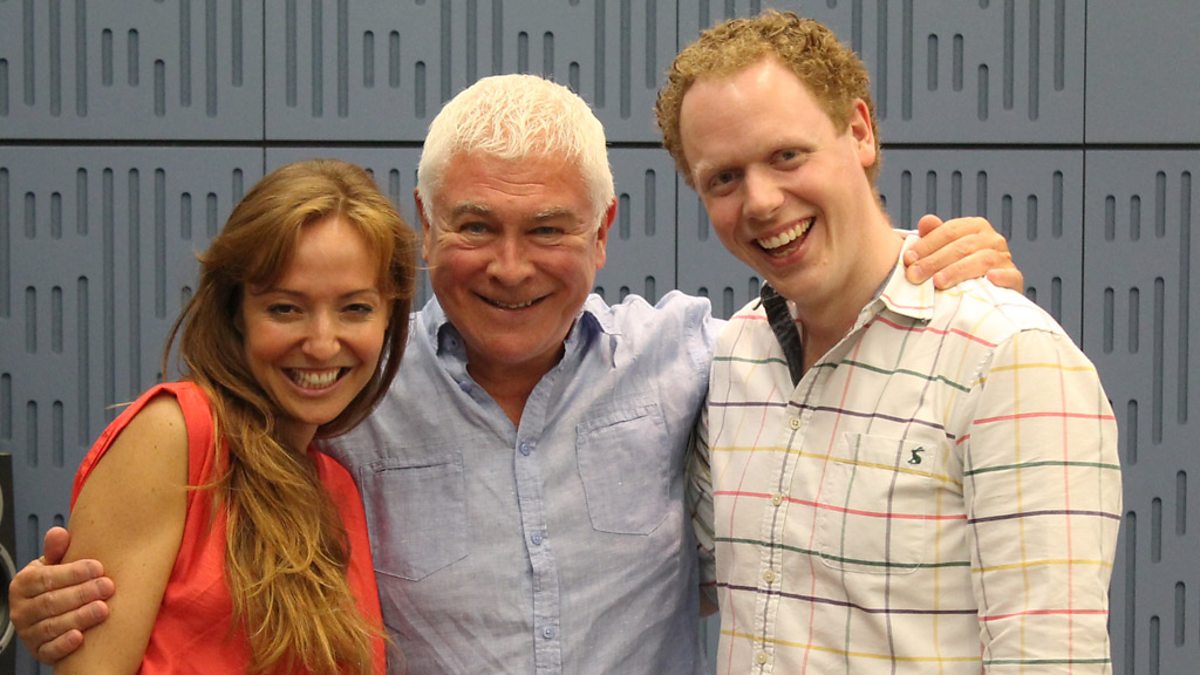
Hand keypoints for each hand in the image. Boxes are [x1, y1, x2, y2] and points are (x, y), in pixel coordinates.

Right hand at [8, 527, 113, 663]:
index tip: (98, 567)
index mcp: (23, 584)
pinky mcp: (39, 652)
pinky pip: (49, 650)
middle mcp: (21, 610)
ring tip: (103, 609)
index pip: (45, 578)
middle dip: (81, 593)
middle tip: (108, 587)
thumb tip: (58, 533)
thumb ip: (57, 550)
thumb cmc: (58, 584)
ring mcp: (28, 633)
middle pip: (50, 602)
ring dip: (79, 617)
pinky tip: (81, 637)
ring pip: (51, 626)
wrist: (54, 614)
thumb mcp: (54, 565)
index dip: (72, 573)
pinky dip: (64, 645)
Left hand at [904, 215, 1022, 290]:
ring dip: (957, 271)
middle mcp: (992, 239)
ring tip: (938, 282)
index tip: (907, 259)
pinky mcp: (1015, 279)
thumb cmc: (960, 268)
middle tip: (914, 275)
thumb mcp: (945, 250)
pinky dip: (1000, 277)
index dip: (926, 244)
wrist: (987, 292)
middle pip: (962, 246)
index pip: (949, 231)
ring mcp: (1004, 258)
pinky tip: (988, 280)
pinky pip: (1011, 276)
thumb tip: (926, 221)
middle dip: (934, 261)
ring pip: (982, 260)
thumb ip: (934, 236)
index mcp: (975, 227)